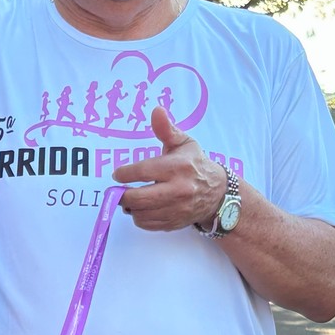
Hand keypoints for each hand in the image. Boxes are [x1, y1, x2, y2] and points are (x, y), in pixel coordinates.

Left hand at [113, 107, 228, 232]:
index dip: (125, 173)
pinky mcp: (174, 222)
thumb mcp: (183, 143)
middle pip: (138, 198)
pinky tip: (141, 208)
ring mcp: (176, 209)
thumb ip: (166, 129)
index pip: (142, 171)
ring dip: (129, 207)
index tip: (118, 174)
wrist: (218, 193)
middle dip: (122, 195)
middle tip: (117, 191)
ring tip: (130, 198)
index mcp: (177, 167)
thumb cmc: (195, 164)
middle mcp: (178, 190)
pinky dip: (139, 217)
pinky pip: (147, 224)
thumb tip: (156, 111)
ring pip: (140, 213)